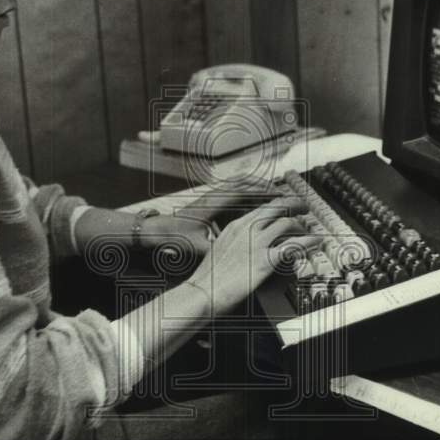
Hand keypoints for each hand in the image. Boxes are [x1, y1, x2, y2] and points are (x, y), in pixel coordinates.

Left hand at [140, 186, 279, 255]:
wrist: (156, 231)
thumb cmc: (175, 237)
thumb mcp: (198, 247)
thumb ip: (217, 249)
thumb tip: (235, 257)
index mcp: (214, 203)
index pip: (245, 191)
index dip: (264, 193)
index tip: (281, 197)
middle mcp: (214, 195)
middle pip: (245, 182)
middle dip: (265, 186)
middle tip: (282, 193)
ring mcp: (211, 195)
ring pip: (239, 183)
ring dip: (256, 187)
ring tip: (274, 195)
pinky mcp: (210, 200)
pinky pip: (232, 190)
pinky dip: (247, 192)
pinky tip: (254, 203)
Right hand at [185, 195, 323, 313]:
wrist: (203, 292)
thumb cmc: (208, 277)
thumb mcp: (219, 250)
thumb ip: (234, 242)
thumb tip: (244, 246)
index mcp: (236, 226)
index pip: (263, 207)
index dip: (279, 204)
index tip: (288, 206)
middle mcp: (247, 229)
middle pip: (278, 207)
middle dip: (295, 205)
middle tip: (305, 208)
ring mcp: (257, 244)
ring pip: (287, 224)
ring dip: (302, 226)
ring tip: (310, 230)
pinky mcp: (265, 261)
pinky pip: (293, 246)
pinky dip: (308, 242)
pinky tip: (315, 242)